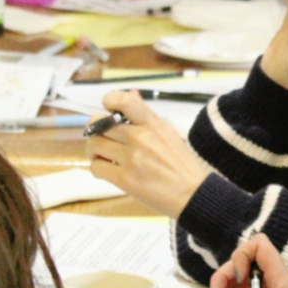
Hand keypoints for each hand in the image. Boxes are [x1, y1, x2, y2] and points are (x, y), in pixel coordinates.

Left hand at [85, 90, 209, 217]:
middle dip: (96, 131)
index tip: (109, 112)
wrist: (193, 194)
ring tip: (105, 157)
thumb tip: (131, 93)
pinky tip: (110, 171)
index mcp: (153, 123)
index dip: (109, 101)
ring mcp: (132, 158)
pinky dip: (99, 169)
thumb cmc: (182, 165)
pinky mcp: (125, 178)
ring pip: (94, 145)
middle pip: (99, 124)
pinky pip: (96, 167)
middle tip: (103, 140)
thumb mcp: (168, 134)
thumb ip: (146, 116)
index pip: (123, 101)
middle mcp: (141, 137)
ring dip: (95, 151)